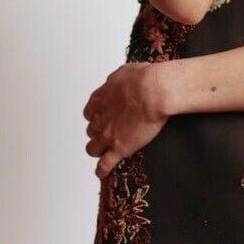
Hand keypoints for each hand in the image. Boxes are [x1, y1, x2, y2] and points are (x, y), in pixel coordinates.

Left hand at [82, 61, 167, 179]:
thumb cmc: (143, 79)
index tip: (101, 116)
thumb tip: (120, 81)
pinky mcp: (119, 148)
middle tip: (108, 132)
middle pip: (91, 130)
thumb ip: (117, 81)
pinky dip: (102, 170)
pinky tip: (102, 172)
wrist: (153, 92)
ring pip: (93, 148)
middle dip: (98, 131)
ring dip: (97, 149)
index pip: (90, 111)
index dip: (96, 115)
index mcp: (101, 99)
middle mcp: (100, 118)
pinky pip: (105, 165)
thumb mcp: (125, 72)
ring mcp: (108, 134)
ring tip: (104, 151)